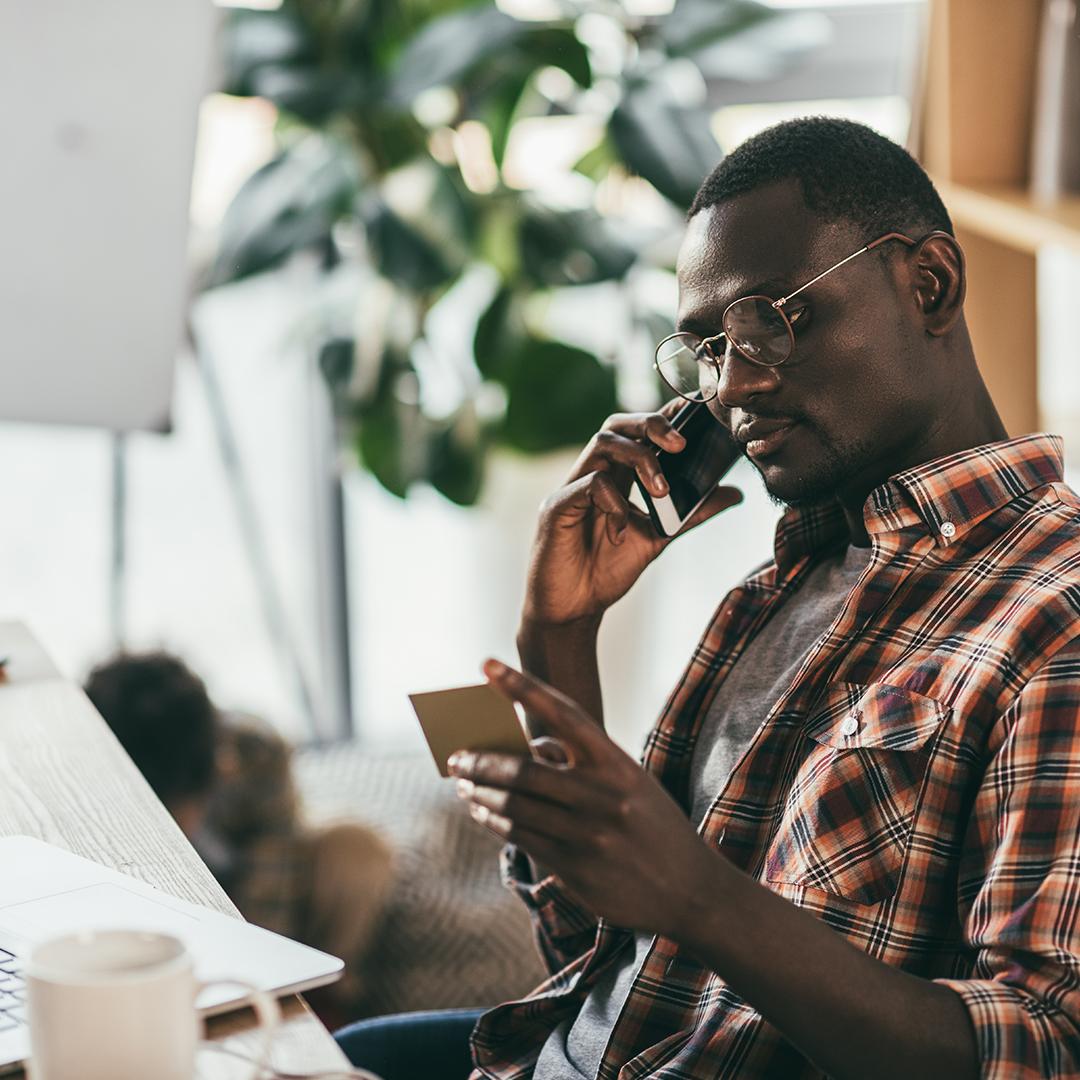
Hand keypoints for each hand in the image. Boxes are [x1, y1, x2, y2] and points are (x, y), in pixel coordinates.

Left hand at [449, 659, 722, 936]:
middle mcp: (602, 796)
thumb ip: (583, 761)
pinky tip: (481, 812)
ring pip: (515, 806)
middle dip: (481, 761)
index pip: (564, 713)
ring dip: (480, 792)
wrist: (692, 893)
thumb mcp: (630, 783)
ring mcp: (589, 834)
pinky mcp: (576, 868)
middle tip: (456, 756)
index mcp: (618, 764)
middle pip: (524, 769)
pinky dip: (493, 821)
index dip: (522, 686)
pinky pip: (521, 837)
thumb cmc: (652, 827)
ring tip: (464, 784)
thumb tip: (530, 748)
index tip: (487, 666)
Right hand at [523, 408, 741, 628]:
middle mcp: (592, 474)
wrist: (572, 609)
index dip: (663, 417)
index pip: (636, 432)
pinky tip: (621, 533)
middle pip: (617, 425)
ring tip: (661, 490)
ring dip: (639, 459)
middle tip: (681, 445)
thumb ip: (691, 513)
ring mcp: (572, 487)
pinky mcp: (556, 507)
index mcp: (615, 476)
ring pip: (603, 443)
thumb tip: (734, 492)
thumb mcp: (658, 537)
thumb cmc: (606, 570)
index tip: (694, 418)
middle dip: (651, 426)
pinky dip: (615, 504)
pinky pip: (590, 485)